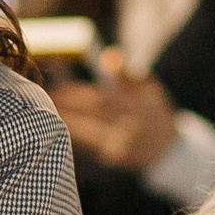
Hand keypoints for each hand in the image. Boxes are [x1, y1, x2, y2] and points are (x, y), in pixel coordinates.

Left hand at [49, 51, 179, 172]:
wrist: (169, 150)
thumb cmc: (154, 112)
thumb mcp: (148, 88)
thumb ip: (127, 73)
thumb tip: (108, 55)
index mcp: (138, 105)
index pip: (102, 97)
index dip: (77, 93)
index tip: (59, 88)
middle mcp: (130, 125)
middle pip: (92, 112)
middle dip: (67, 104)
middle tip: (48, 98)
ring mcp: (122, 144)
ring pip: (87, 131)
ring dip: (66, 120)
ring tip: (45, 112)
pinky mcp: (116, 158)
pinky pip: (90, 145)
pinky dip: (74, 135)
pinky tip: (56, 128)